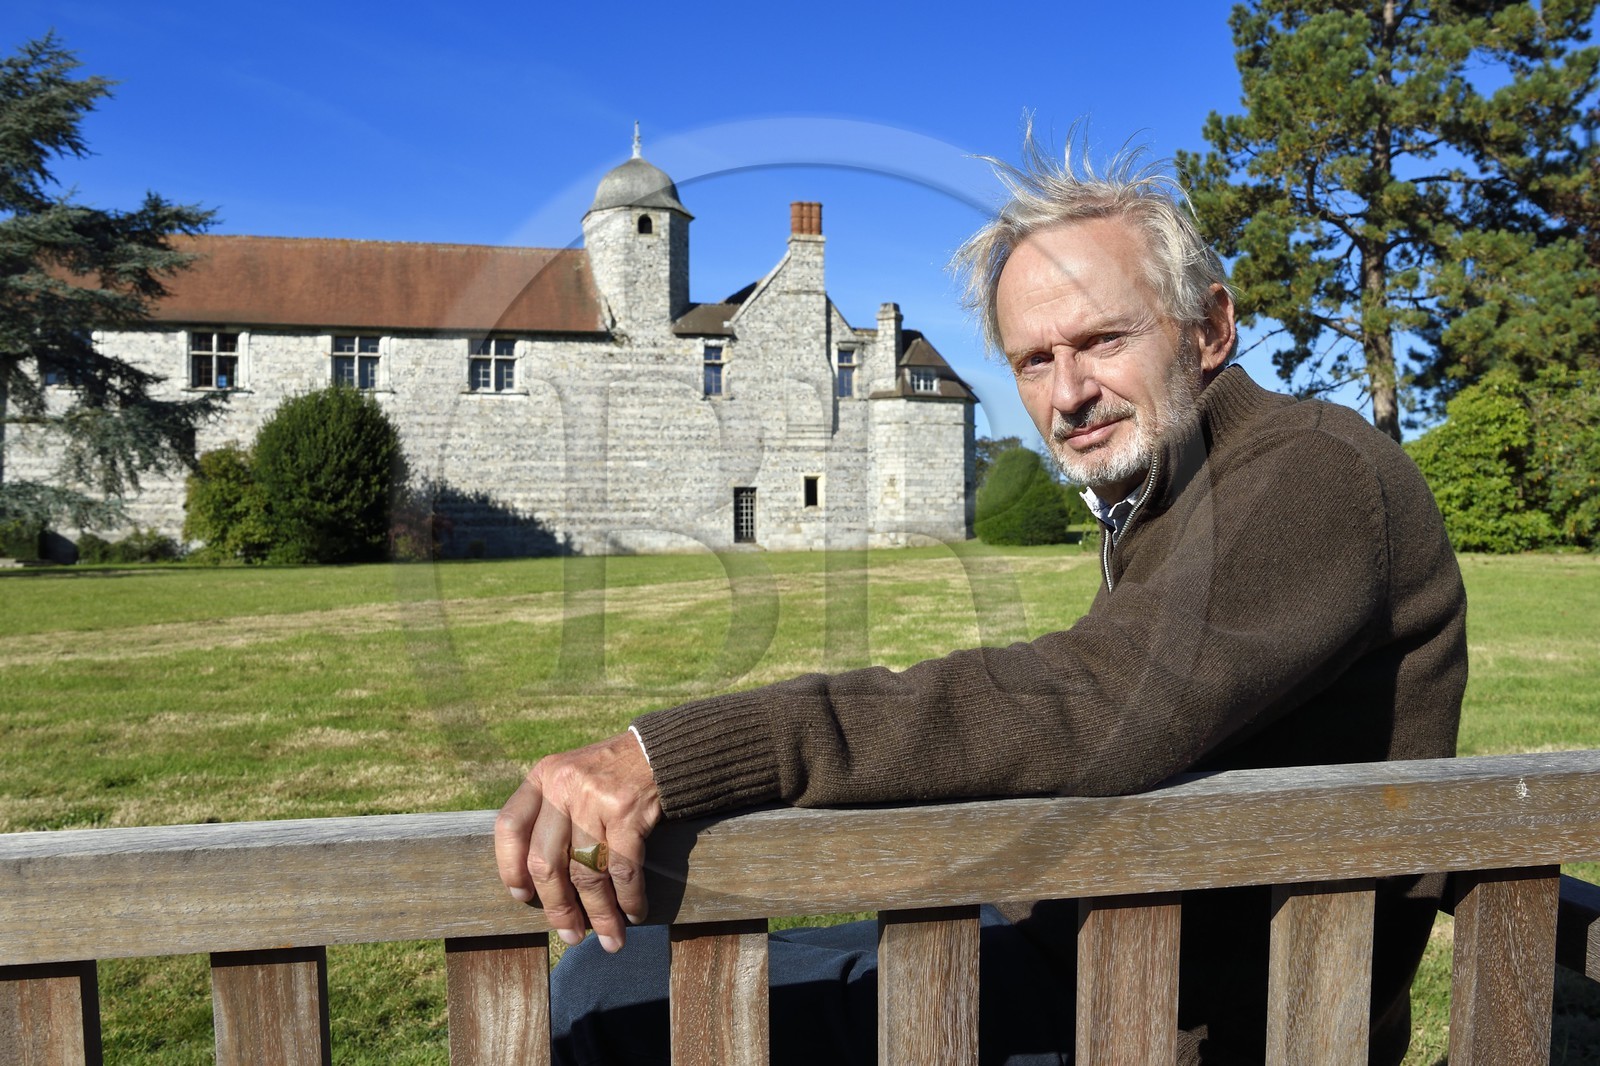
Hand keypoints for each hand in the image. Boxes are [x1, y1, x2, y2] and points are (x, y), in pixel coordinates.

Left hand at [494, 731, 661, 951]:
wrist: (657, 751)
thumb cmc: (608, 775)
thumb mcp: (568, 778)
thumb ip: (549, 816)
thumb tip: (535, 884)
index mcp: (543, 777)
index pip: (510, 827)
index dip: (510, 867)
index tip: (522, 898)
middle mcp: (563, 785)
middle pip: (547, 861)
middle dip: (559, 908)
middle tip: (571, 936)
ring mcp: (595, 798)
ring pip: (587, 872)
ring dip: (600, 914)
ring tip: (611, 939)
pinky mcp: (628, 810)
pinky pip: (623, 869)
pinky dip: (629, 898)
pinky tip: (634, 913)